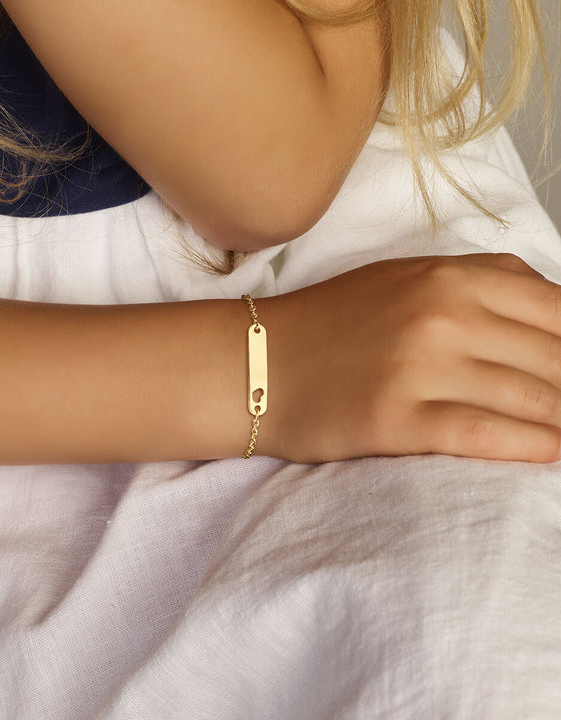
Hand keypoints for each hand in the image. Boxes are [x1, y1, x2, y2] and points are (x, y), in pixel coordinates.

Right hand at [261, 253, 560, 463]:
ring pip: (534, 399)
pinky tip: (549, 453)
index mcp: (449, 276)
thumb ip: (479, 282)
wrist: (259, 363)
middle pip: (555, 358)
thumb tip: (555, 310)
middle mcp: (442, 315)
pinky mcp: (397, 419)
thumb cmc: (331, 324)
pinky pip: (487, 435)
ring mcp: (420, 367)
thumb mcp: (404, 278)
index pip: (559, 310)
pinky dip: (531, 447)